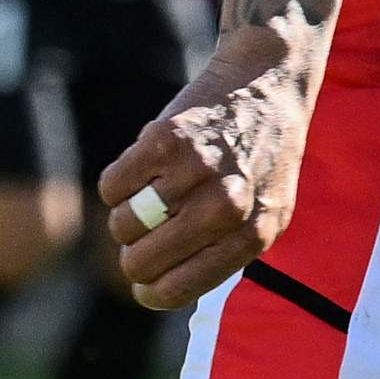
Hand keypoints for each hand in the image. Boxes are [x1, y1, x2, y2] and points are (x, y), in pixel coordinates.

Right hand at [96, 21, 319, 307]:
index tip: (144, 284)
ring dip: (127, 214)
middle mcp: (225, 208)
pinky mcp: (164, 140)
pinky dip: (119, 183)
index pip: (176, 289)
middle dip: (134, 254)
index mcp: (252, 235)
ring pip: (122, 224)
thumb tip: (163, 290)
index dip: (150, 292)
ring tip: (156, 192)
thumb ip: (225, 255)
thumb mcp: (266, 215)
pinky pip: (112, 187)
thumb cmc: (263, 160)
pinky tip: (147, 168)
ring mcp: (194, 173)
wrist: (267, 86)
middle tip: (146, 234)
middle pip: (139, 262)